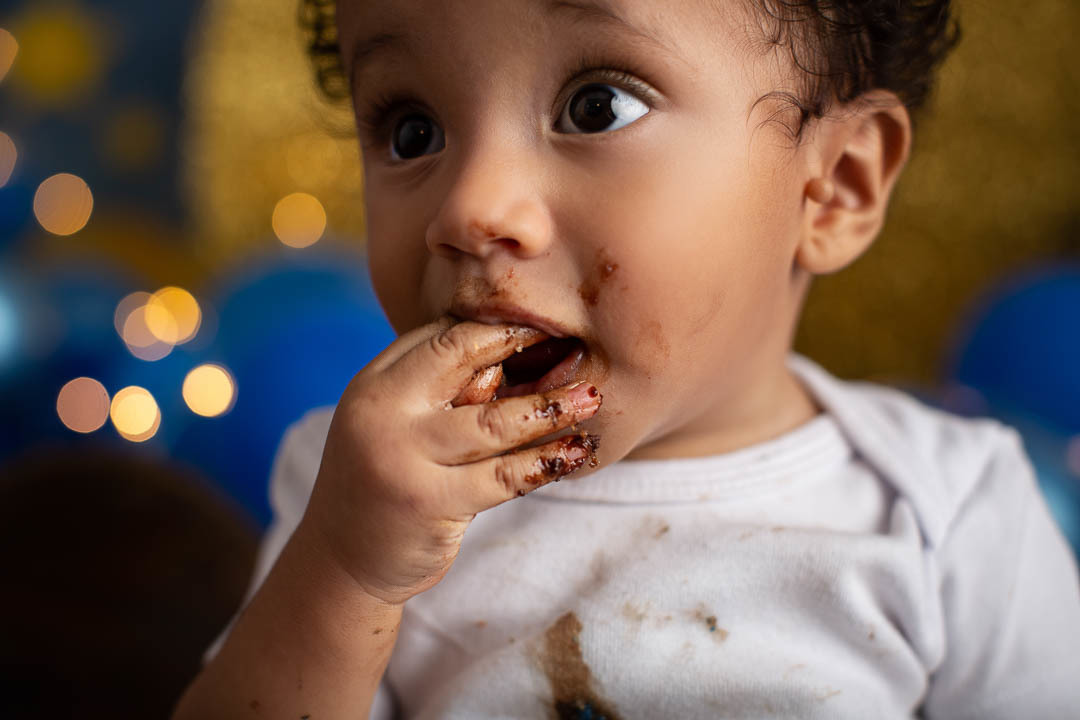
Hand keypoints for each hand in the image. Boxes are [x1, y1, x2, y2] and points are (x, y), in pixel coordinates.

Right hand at [297, 317, 601, 604]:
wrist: (343, 558)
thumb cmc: (384, 479)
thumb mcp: (394, 422)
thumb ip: (438, 389)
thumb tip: (514, 354)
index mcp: (373, 385)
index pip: (441, 338)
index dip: (496, 328)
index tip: (543, 324)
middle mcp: (381, 414)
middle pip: (464, 363)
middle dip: (523, 348)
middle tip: (577, 344)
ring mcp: (402, 459)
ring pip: (494, 421)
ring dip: (550, 408)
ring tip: (591, 398)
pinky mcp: (428, 503)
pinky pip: (504, 477)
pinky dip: (546, 461)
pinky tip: (577, 453)